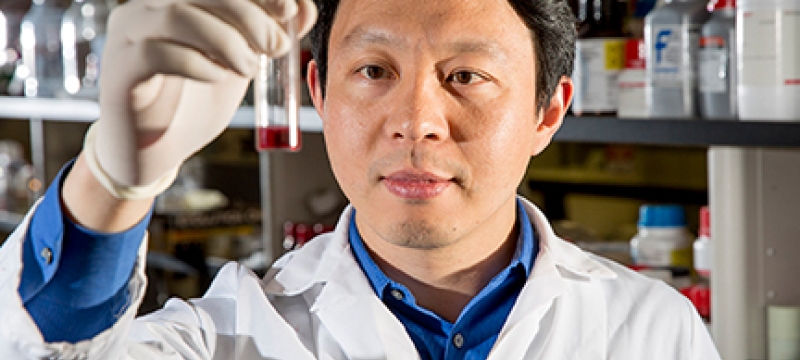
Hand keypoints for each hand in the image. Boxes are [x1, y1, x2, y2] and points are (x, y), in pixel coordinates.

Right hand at [89, 0, 316, 195]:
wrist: (152, 153)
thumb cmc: (192, 105)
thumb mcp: (238, 65)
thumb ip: (265, 38)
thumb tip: (303, 11)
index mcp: (175, 1)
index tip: (291, 11)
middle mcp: (145, 10)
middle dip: (248, 14)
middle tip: (276, 48)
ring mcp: (126, 38)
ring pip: (175, 15)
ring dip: (225, 40)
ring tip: (248, 69)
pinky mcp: (119, 73)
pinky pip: (155, 54)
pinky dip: (197, 64)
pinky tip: (218, 79)